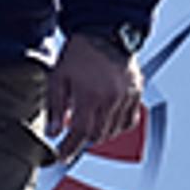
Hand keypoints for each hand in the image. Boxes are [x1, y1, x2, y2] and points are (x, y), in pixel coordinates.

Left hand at [48, 33, 143, 157]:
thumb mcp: (58, 77)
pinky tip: (106, 121)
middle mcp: (111, 98)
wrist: (105, 32)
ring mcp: (126, 97)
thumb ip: (54, 107)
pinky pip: (129, 122)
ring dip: (99, 135)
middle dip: (81, 141)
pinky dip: (117, 127)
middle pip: (97, 135)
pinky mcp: (136, 94)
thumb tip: (53, 132)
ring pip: (113, 131)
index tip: (61, 156)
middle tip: (71, 139)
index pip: (79, 132)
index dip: (69, 148)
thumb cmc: (80, 53)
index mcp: (90, 94)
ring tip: (87, 126)